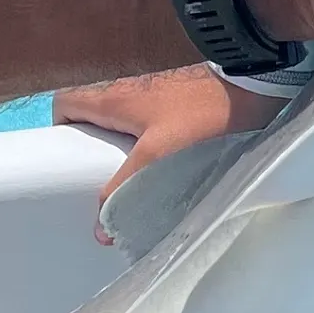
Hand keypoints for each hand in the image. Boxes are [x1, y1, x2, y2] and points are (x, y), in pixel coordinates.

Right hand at [54, 66, 288, 240]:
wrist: (254, 83)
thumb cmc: (201, 114)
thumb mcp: (157, 155)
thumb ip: (125, 190)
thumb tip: (100, 229)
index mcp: (112, 96)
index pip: (64, 105)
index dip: (59, 132)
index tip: (68, 161)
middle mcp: (126, 90)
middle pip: (90, 117)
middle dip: (89, 147)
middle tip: (99, 180)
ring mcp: (151, 94)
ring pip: (118, 122)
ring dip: (118, 148)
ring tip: (129, 180)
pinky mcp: (174, 101)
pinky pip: (145, 125)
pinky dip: (143, 145)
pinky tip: (160, 168)